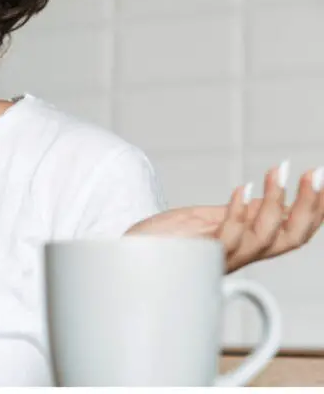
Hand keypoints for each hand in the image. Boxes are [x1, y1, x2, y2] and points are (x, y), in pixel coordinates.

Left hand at [126, 163, 323, 272]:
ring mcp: (220, 257)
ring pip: (265, 238)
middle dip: (309, 206)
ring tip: (278, 172)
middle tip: (316, 174)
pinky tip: (243, 188)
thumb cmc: (162, 241)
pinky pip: (228, 239)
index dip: (315, 211)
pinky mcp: (197, 254)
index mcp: (247, 246)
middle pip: (290, 239)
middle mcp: (240, 256)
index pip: (294, 233)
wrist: (124, 256)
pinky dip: (239, 212)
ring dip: (276, 202)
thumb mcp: (206, 221)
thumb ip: (238, 215)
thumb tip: (270, 199)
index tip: (323, 180)